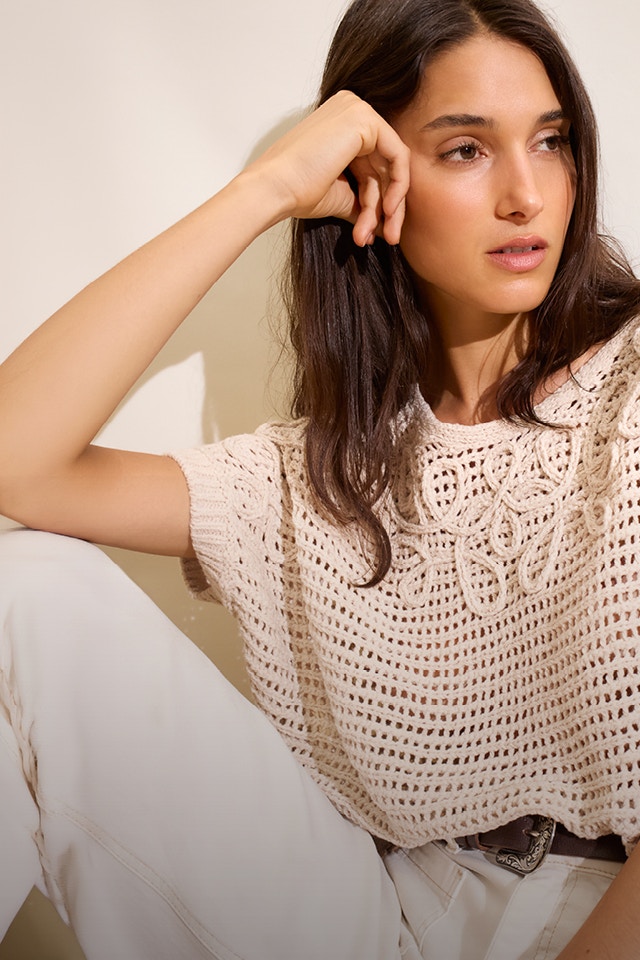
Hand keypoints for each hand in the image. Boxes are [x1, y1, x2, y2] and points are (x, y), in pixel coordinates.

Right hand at [244, 90, 409, 245]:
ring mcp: (358, 111)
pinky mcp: (364, 119)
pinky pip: (398, 156)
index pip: (373, 165)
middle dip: (387, 207)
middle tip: (387, 238)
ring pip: (393, 165)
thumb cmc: (296, 192)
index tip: (376, 233)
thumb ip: (365, 200)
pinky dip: (398, 186)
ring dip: (388, 205)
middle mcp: (351, 111)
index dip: (378, 202)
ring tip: (377, 235)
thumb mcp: (340, 195)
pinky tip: (386, 212)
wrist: (274, 189)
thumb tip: (384, 221)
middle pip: (384, 165)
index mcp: (342, 125)